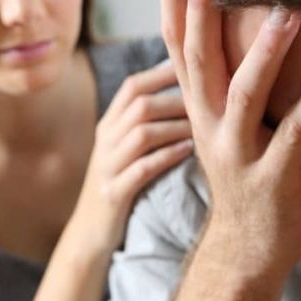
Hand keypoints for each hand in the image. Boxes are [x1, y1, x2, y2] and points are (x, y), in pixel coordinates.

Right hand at [71, 62, 191, 256]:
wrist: (88, 234)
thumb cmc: (119, 185)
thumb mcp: (124, 150)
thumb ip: (144, 123)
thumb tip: (185, 92)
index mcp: (109, 125)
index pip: (133, 86)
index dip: (163, 72)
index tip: (196, 65)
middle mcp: (105, 141)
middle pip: (140, 105)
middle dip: (177, 99)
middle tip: (212, 100)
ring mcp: (107, 167)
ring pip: (142, 134)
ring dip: (177, 127)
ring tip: (206, 126)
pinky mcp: (114, 193)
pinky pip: (142, 169)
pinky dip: (167, 157)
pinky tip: (189, 152)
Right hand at [159, 0, 300, 279]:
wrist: (245, 246)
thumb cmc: (243, 175)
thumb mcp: (221, 126)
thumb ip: (223, 83)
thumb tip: (239, 31)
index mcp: (195, 107)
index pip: (175, 45)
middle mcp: (206, 124)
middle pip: (197, 59)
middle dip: (202, 8)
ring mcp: (235, 152)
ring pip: (243, 95)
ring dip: (265, 52)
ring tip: (287, 10)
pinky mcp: (270, 178)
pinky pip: (295, 133)